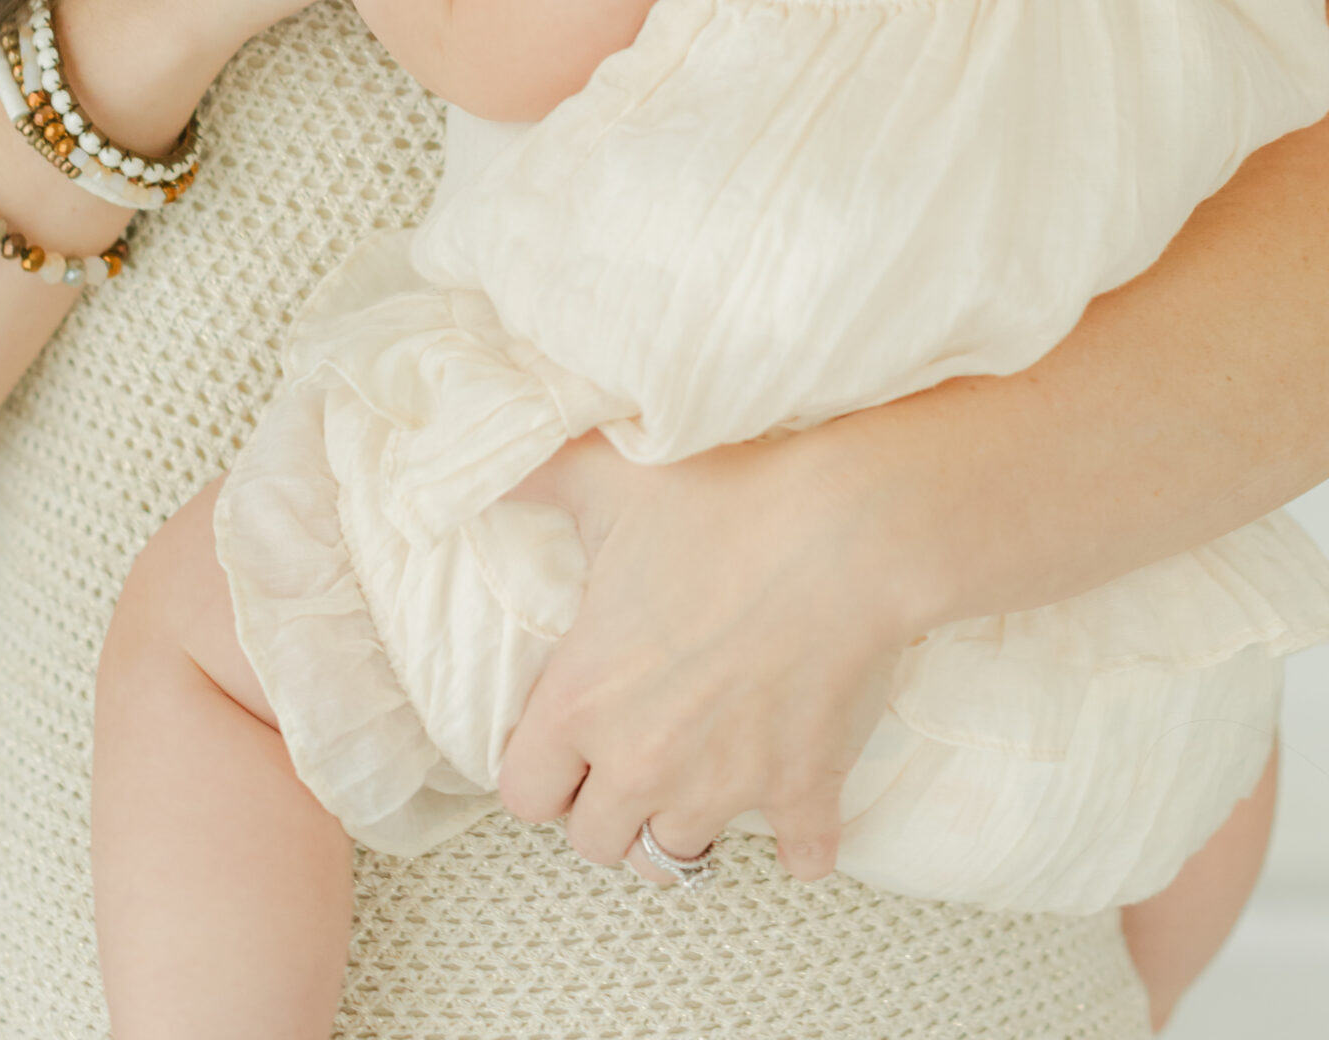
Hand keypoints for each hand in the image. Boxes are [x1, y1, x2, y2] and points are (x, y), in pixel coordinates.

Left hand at [499, 427, 904, 886]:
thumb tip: (486, 469)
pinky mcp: (802, 790)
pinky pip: (802, 858)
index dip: (540, 772)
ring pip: (678, 856)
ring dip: (682, 825)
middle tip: (629, 759)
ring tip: (694, 781)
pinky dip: (801, 842)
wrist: (843, 530)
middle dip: (605, 807)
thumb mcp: (608, 473)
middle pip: (596, 841)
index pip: (524, 796)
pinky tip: (796, 812)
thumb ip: (536, 476)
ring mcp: (724, 786)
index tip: (565, 742)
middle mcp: (642, 760)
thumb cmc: (720, 501)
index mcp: (583, 700)